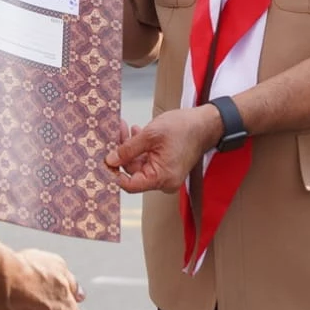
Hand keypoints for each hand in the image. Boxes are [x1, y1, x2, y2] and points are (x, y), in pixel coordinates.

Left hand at [105, 106, 220, 193]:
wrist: (206, 124)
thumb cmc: (184, 128)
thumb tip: (110, 160)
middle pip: (133, 172)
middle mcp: (164, 181)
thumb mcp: (151, 135)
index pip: (130, 185)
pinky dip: (140, 148)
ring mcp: (166, 175)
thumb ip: (128, 149)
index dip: (115, 173)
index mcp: (161, 178)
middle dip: (122, 152)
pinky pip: (148, 161)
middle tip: (116, 133)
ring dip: (130, 147)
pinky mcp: (166, 167)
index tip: (104, 160)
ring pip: (139, 164)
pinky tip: (136, 133)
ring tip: (125, 128)